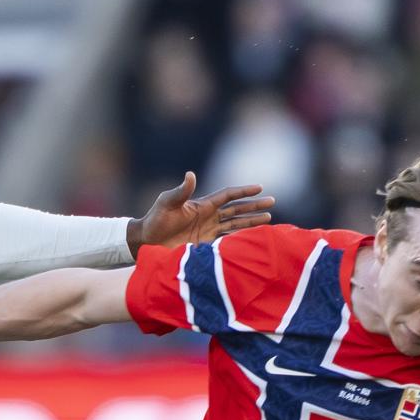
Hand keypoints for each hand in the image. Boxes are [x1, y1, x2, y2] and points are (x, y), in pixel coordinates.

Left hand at [127, 171, 275, 255]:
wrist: (147, 241)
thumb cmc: (156, 219)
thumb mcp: (167, 202)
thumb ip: (181, 191)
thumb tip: (191, 174)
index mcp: (203, 205)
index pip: (228, 196)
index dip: (243, 191)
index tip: (260, 188)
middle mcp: (209, 216)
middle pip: (236, 209)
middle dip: (254, 206)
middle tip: (272, 202)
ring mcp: (208, 230)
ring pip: (235, 224)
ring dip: (251, 222)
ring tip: (269, 219)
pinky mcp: (205, 245)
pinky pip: (226, 241)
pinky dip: (239, 240)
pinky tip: (251, 240)